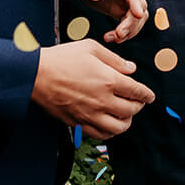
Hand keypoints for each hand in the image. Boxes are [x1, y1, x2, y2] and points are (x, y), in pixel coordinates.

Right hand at [32, 40, 154, 139]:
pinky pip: (99, 135)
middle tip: (138, 103)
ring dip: (126, 122)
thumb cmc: (63, 58)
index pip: (137, 92)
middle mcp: (102, 100)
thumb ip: (115, 60)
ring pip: (117, 128)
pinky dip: (109, 133)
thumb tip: (131, 68)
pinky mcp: (76, 123)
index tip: (150, 97)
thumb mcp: (92, 48)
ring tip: (126, 116)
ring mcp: (89, 114)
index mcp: (109, 80)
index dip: (147, 95)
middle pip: (131, 111)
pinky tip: (110, 125)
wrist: (35, 75)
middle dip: (138, 107)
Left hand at [67, 0, 147, 42]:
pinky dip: (124, 32)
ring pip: (137, 16)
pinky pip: (128, 21)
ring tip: (113, 38)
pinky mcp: (118, 7)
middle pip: (139, 5)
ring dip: (130, 30)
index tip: (137, 15)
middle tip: (118, 35)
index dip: (136, 3)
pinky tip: (112, 37)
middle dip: (132, 22)